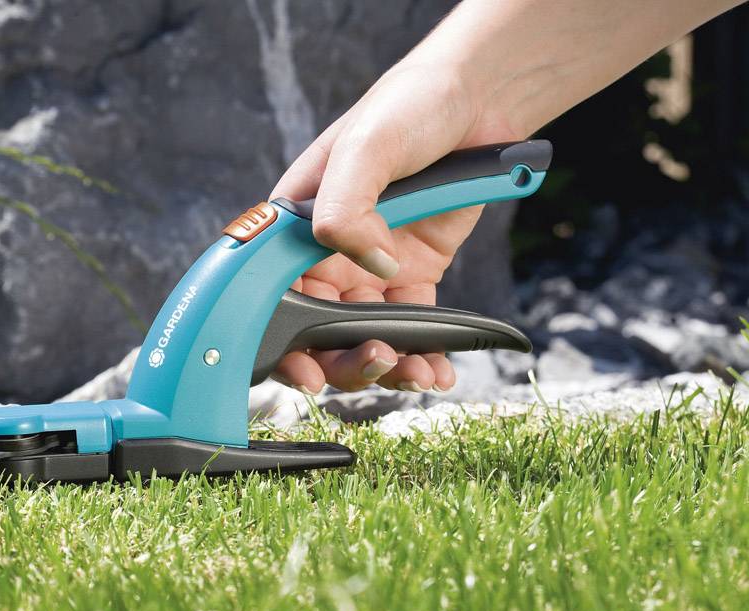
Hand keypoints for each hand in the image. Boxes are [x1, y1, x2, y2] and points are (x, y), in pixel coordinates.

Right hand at [271, 63, 521, 393]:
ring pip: (362, 335)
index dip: (281, 341)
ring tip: (416, 373)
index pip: (271, 295)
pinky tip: (437, 371)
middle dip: (340, 360)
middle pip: (316, 328)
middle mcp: (324, 253)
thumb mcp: (364, 146)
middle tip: (374, 363)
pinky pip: (410, 326)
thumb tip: (371, 265)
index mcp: (295, 225)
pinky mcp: (411, 274)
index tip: (305, 370)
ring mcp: (368, 267)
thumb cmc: (407, 106)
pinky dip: (423, 354)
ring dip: (385, 365)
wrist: (476, 99)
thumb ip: (347, 206)